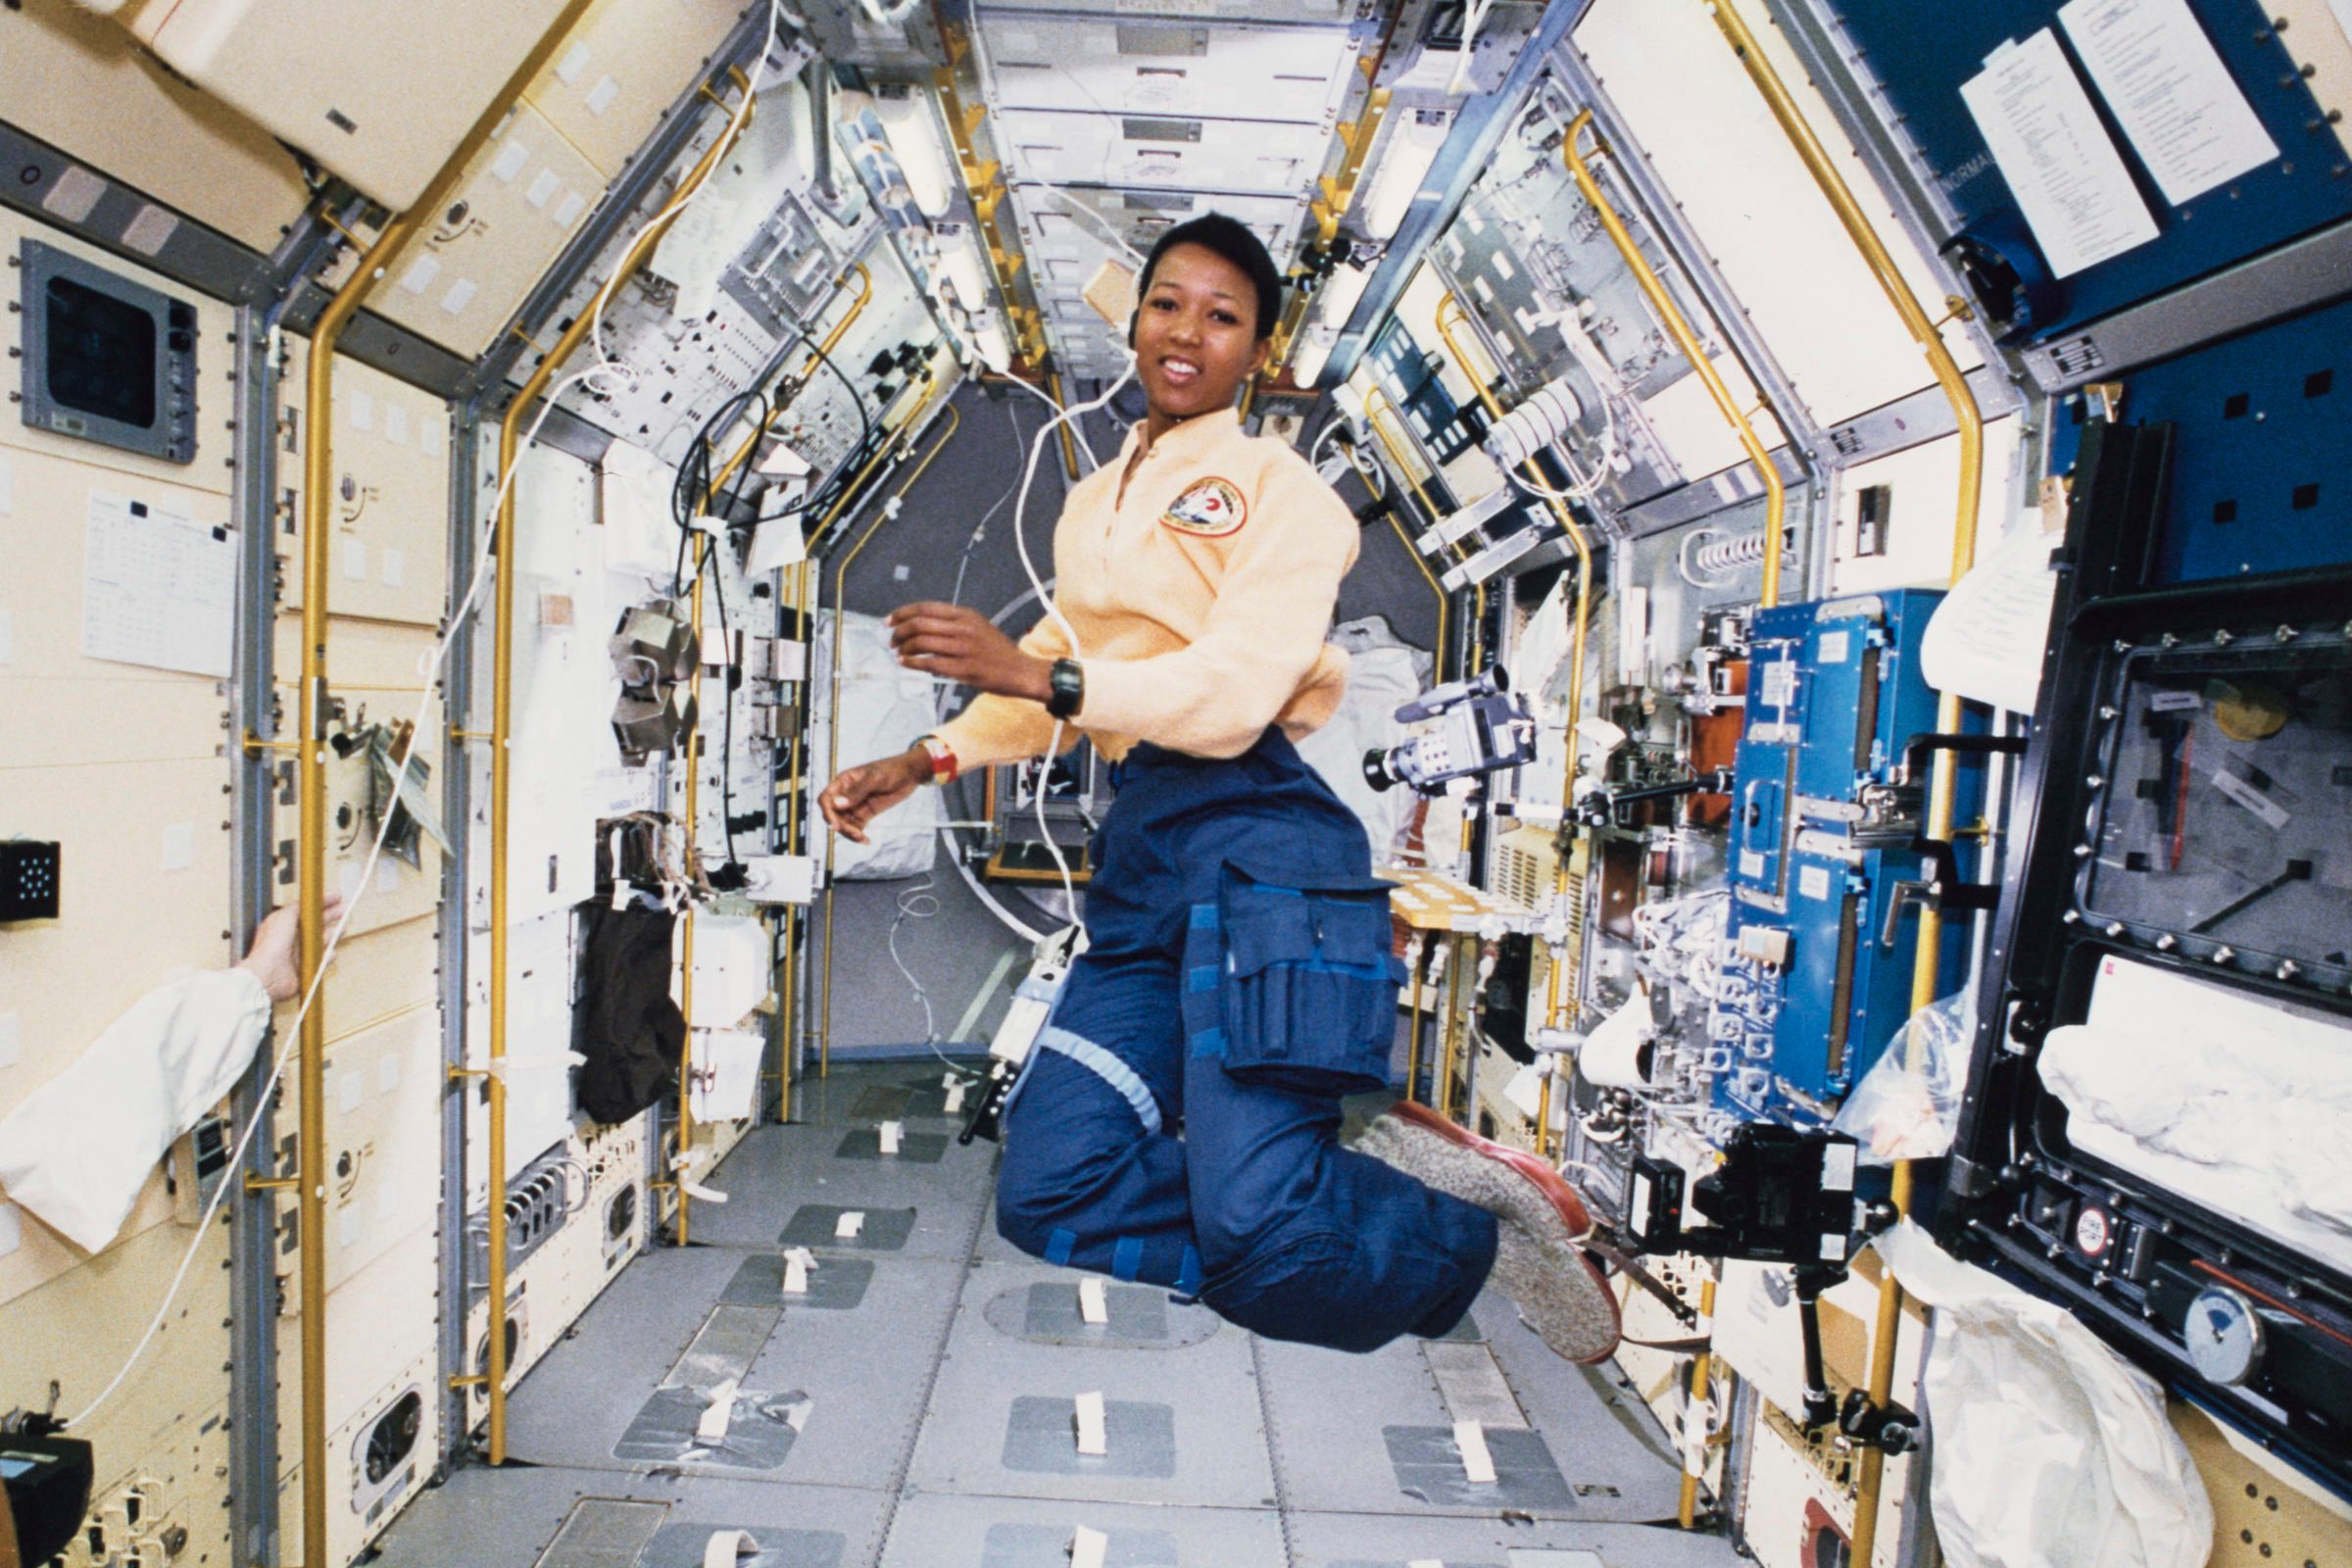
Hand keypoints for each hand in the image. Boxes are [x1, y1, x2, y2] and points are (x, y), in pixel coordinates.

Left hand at [237, 895, 346, 1003]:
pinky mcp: (306, 967)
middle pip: (317, 924)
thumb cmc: (270, 946)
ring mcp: (300, 953)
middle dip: (332, 916)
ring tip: (342, 929)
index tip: (337, 897)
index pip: (308, 911)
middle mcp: (293, 938)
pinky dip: (328, 956)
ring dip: (333, 935)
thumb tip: (308, 901)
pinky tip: (331, 952)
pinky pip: (322, 960)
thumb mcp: (282, 917)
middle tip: (345, 909)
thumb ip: (297, 907)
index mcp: (285, 924)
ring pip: (322, 941)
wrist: (269, 974)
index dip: (323, 903)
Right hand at [820, 748, 932, 844]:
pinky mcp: (865, 813)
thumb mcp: (874, 779)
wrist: (910, 774)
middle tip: (856, 833)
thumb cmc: (891, 770)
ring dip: (849, 833)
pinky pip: (856, 827)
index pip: (826, 799)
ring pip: (844, 823)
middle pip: (833, 815)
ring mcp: (855, 805)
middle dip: (841, 826)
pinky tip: (866, 841)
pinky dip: (858, 835)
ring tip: (862, 838)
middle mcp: (846, 794)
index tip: (836, 825)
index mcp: (843, 782)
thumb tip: (836, 804)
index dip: (827, 813)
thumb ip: (856, 791)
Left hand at [887, 602, 1052, 700]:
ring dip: (904, 647)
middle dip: (899, 631)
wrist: (1020, 671)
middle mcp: (963, 628)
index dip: (903, 613)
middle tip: (891, 640)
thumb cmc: (997, 651)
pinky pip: (930, 663)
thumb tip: (922, 625)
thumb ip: (953, 623)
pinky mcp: (963, 669)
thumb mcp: (978, 626)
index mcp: (965, 614)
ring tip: (898, 653)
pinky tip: (905, 663)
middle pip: (920, 624)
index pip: (926, 608)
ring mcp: (963, 648)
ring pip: (922, 642)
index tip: (889, 621)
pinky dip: (912, 662)